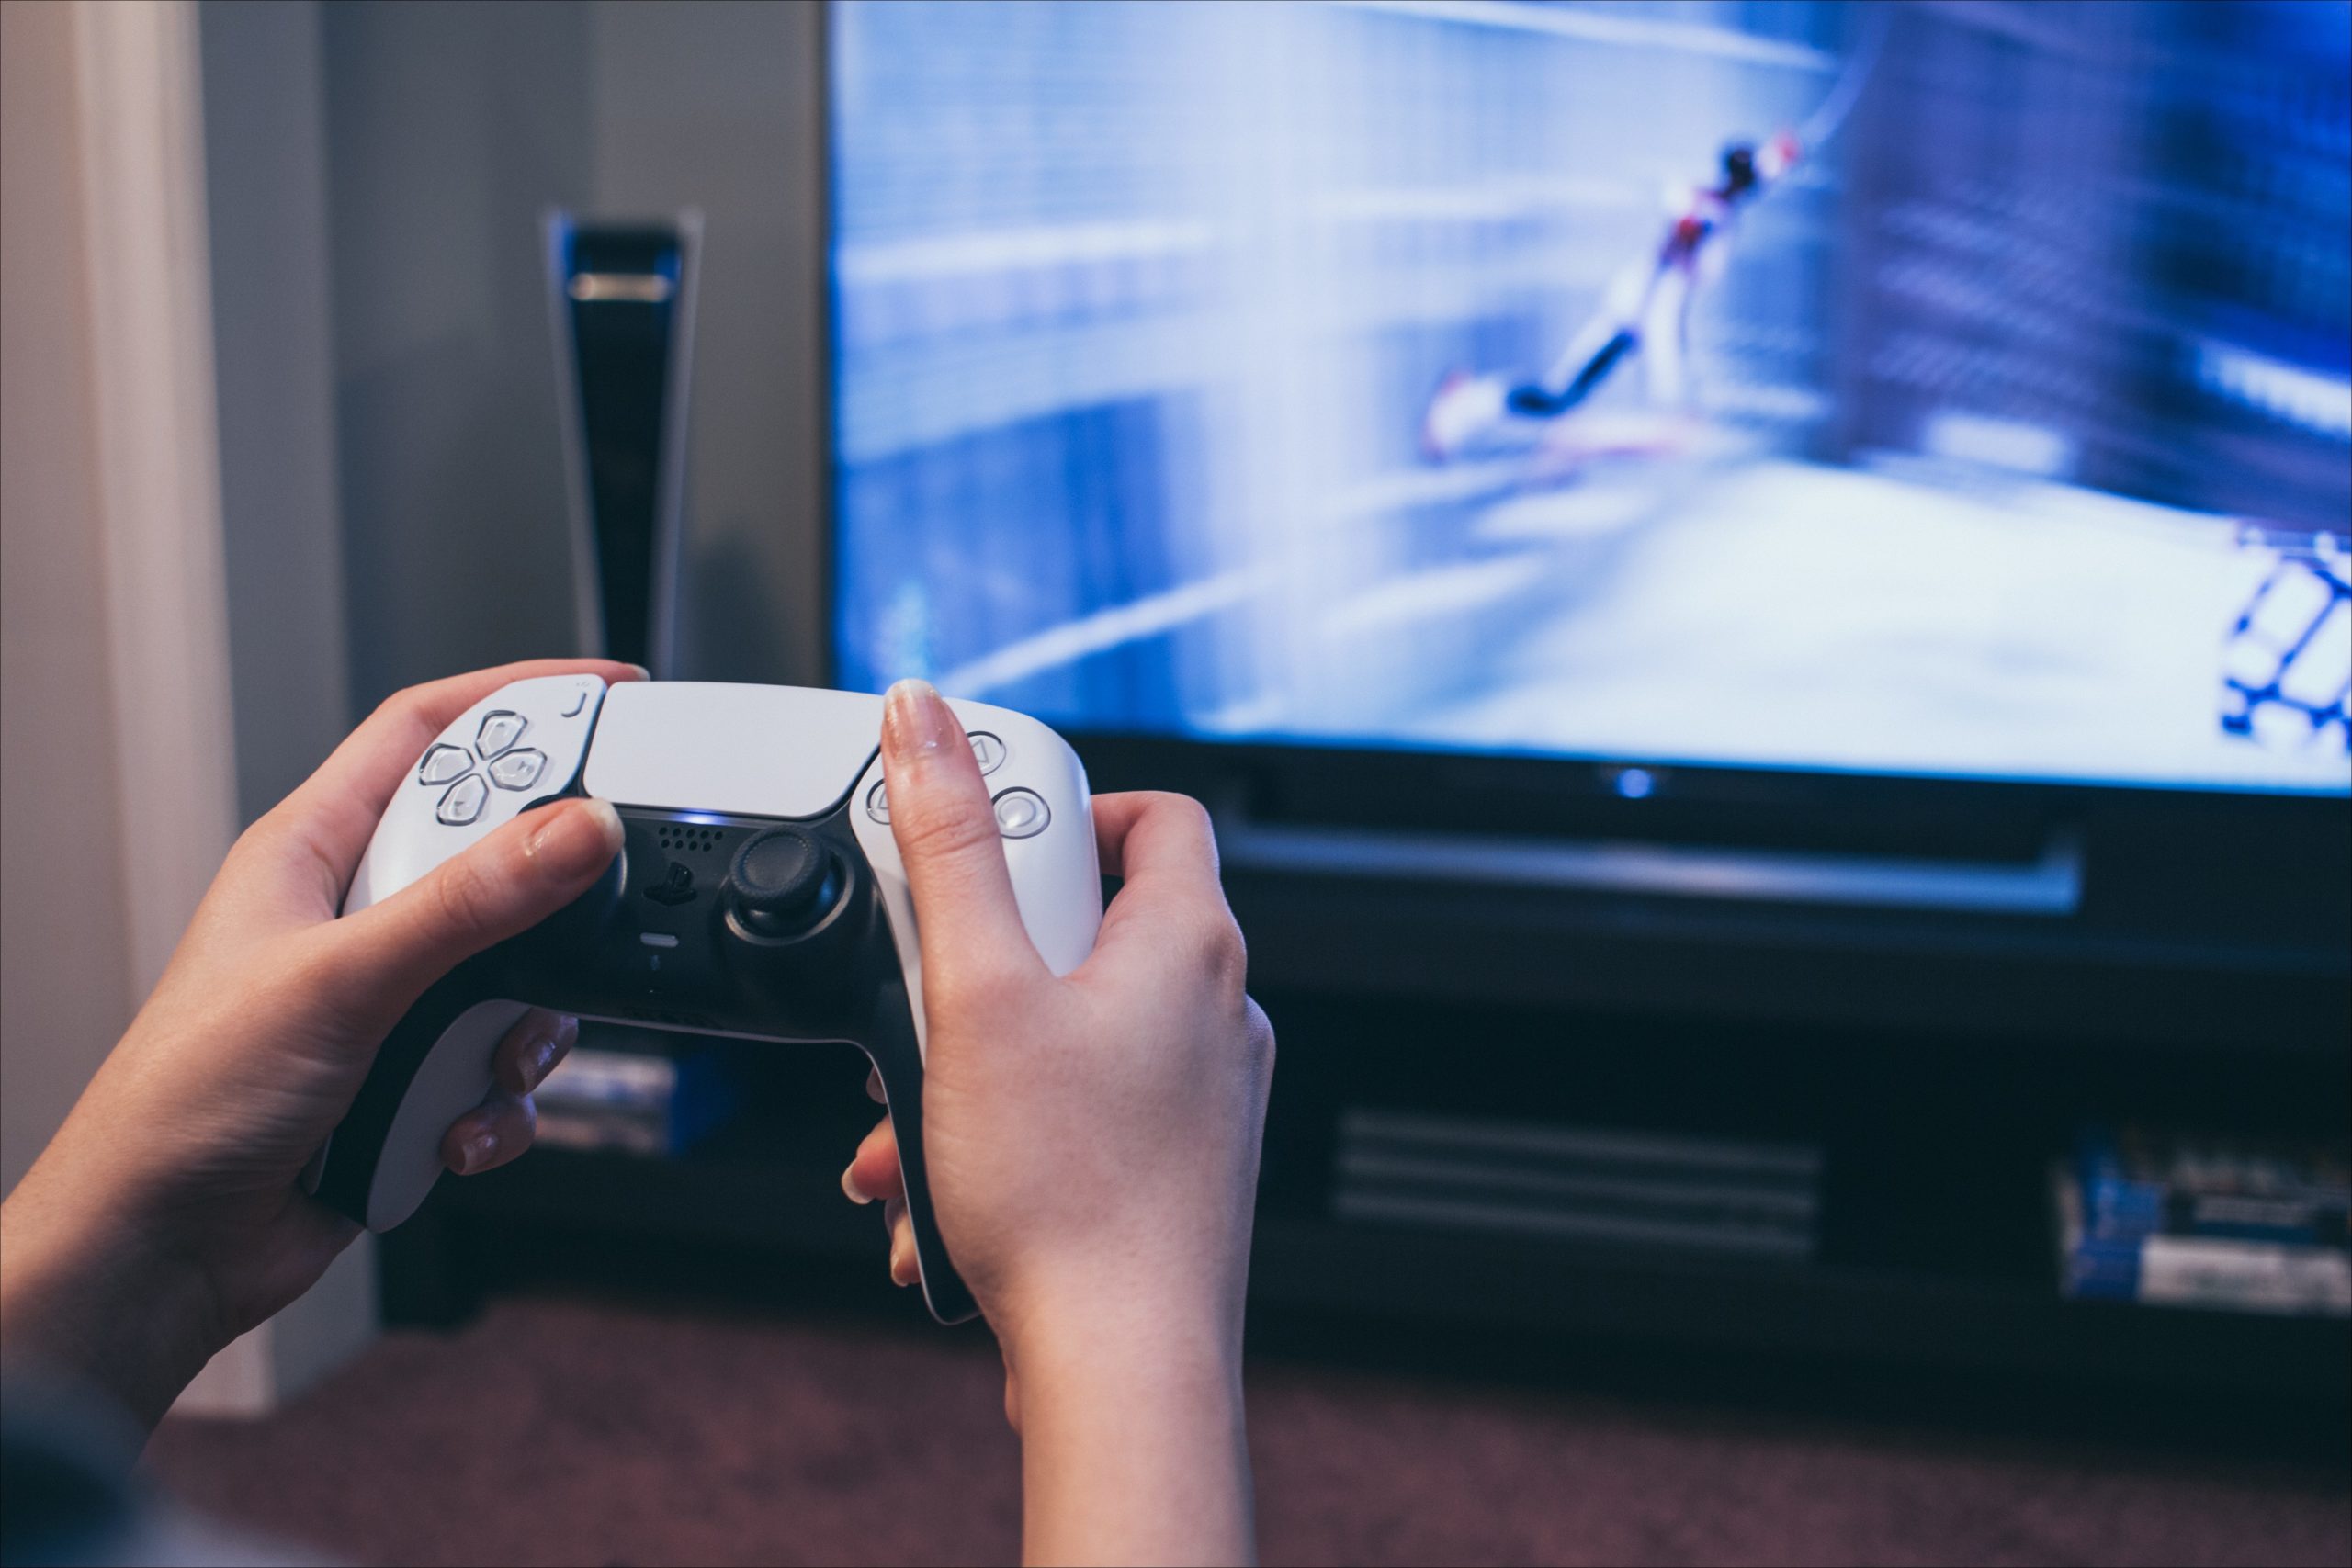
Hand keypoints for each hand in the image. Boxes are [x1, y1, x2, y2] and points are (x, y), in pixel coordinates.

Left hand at [0, 660, 640, 1429]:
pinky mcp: (415, 1074)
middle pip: (498, 856)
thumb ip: (468, 903)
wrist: (161, 1254)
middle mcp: (355, 915)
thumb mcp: (342, 982)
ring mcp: (389, 996)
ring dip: (523, 1030)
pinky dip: (498, 1104)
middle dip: (546, 904)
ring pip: (520, 971)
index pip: (426, 733)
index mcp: (313, 851)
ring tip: (483, 1061)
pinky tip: (450, 1130)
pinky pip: (504, 1065)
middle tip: (588, 913)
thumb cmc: (185, 1106)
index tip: (609, 696)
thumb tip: (574, 830)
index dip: (517, 699)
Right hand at [841, 680, 1272, 1565]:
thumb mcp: (975, 991)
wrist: (1122, 1366)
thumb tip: (924, 718)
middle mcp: (1217, 1012)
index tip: (983, 845)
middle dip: (977, 968)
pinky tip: (938, 1192)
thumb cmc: (1067, 1192)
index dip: (1065, 810)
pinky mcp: (1175, 1168)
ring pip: (1066, 1035)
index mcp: (1191, 944)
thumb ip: (949, 843)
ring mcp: (1203, 1096)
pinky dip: (1003, 1133)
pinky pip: (1078, 1113)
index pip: (1153, 816)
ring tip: (908, 1125)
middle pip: (1088, 930)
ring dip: (969, 1068)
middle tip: (921, 1002)